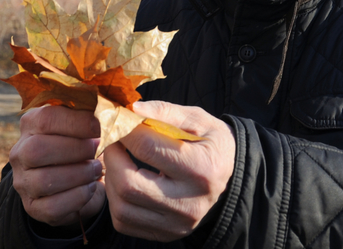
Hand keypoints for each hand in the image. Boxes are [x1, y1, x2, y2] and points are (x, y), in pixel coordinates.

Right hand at [9, 106, 105, 226]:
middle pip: (38, 150)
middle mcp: (20, 152)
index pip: (47, 118)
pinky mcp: (33, 207)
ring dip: (80, 174)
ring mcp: (23, 182)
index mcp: (31, 124)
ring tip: (97, 169)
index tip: (101, 126)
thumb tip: (110, 107)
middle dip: (76, 149)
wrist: (77, 179)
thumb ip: (91, 114)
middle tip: (98, 149)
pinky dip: (78, 196)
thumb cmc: (84, 143)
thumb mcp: (84, 125)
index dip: (77, 122)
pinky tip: (90, 186)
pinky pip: (53, 206)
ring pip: (45, 180)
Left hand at [103, 101, 235, 241]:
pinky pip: (124, 222)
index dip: (126, 131)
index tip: (121, 121)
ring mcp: (177, 223)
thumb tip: (133, 109)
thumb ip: (166, 112)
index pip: (147, 148)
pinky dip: (116, 200)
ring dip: (111, 180)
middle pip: (128, 185)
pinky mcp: (167, 233)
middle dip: (112, 158)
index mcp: (201, 168)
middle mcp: (189, 202)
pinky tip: (125, 182)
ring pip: (121, 208)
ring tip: (120, 161)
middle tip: (115, 142)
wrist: (232, 175)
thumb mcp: (199, 120)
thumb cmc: (213, 143)